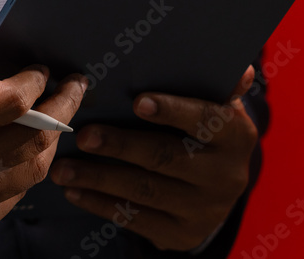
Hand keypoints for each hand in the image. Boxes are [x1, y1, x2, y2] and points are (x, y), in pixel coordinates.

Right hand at [0, 16, 86, 236]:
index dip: (36, 81)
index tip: (41, 68)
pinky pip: (17, 193)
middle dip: (63, 105)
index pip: (12, 103)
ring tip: (54, 112)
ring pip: (33, 169)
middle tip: (73, 85)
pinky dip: (28, 165)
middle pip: (34, 139)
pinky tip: (23, 143)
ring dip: (52, 137)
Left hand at [50, 67, 258, 250]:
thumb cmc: (206, 129)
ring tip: (63, 167)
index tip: (137, 101)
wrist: (220, 187)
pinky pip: (136, 219)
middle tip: (84, 135)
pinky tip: (75, 190)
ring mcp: (205, 209)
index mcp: (237, 135)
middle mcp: (226, 175)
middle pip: (166, 157)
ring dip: (99, 178)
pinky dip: (101, 204)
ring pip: (144, 191)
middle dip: (121, 145)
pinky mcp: (183, 234)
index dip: (172, 110)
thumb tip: (240, 69)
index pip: (205, 119)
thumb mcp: (218, 105)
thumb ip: (218, 85)